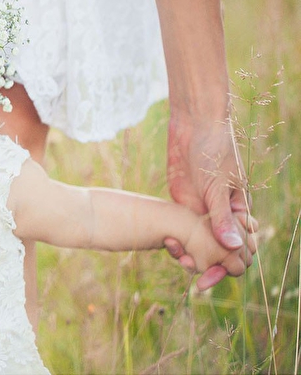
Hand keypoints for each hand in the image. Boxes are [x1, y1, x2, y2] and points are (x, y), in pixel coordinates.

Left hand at [164, 114, 250, 288]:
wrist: (194, 126)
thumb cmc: (214, 150)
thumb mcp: (217, 184)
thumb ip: (222, 216)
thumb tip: (232, 248)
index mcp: (240, 212)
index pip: (241, 249)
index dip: (229, 266)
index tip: (212, 277)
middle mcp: (222, 216)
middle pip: (218, 253)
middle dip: (210, 267)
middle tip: (197, 280)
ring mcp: (201, 212)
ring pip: (198, 245)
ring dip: (190, 256)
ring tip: (179, 258)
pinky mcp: (183, 205)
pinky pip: (181, 231)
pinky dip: (176, 241)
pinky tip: (167, 244)